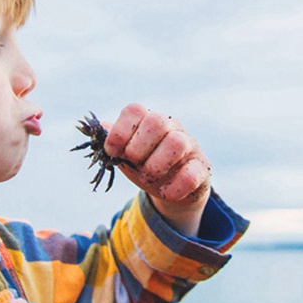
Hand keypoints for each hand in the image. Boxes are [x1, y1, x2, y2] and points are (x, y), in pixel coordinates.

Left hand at [103, 103, 210, 236]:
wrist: (172, 189)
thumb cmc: (146, 165)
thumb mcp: (125, 155)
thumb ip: (112, 142)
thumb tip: (100, 127)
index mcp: (149, 121)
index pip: (134, 110)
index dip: (119, 131)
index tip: (112, 151)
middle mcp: (171, 127)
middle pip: (156, 121)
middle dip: (138, 147)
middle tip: (134, 163)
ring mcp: (189, 145)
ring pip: (177, 142)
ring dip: (156, 165)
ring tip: (148, 177)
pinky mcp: (202, 167)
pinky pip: (192, 173)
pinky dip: (174, 186)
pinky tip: (165, 192)